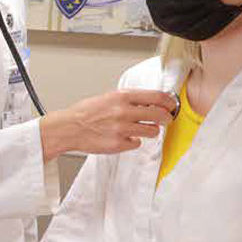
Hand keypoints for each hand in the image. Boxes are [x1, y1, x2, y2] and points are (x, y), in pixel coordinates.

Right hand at [39, 89, 174, 160]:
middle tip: (164, 119)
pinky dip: (132, 141)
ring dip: (150, 130)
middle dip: (166, 118)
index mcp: (122, 96)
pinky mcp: (119, 144)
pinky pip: (137, 143)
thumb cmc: (87, 112)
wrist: (70, 128)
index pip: (157, 97)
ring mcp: (122, 129)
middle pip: (160, 115)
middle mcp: (124, 112)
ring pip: (152, 131)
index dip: (169, 102)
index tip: (172, 105)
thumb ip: (130, 99)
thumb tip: (152, 101)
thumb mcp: (109, 97)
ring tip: (139, 129)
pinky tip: (122, 137)